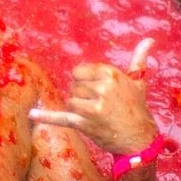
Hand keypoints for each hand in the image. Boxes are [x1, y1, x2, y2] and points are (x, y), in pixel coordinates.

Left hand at [29, 39, 156, 154]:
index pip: (80, 71)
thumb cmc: (137, 108)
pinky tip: (32, 114)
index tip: (98, 92)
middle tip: (101, 107)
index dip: (85, 82)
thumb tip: (149, 39)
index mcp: (111, 74)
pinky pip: (61, 117)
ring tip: (96, 116)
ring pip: (70, 100)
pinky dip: (46, 117)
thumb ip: (139, 59)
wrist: (140, 140)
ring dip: (78, 109)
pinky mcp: (85, 123)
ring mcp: (93, 106)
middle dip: (83, 96)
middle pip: (74, 86)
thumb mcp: (139, 82)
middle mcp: (103, 88)